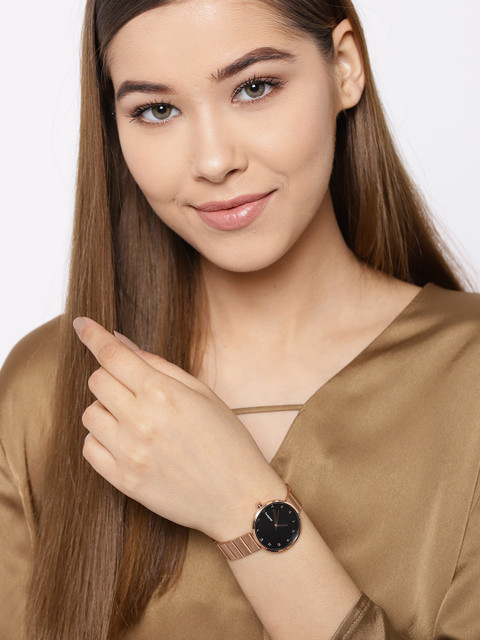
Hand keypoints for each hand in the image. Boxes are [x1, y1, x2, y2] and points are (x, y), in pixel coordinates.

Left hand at [73, 316, 280, 539]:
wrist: (238, 498)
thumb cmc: (228, 441)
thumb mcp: (202, 392)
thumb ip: (158, 365)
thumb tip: (122, 343)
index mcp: (163, 393)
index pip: (112, 355)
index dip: (93, 335)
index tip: (81, 324)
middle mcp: (140, 420)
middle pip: (97, 381)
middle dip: (111, 375)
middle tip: (134, 387)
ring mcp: (128, 453)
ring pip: (90, 413)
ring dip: (106, 408)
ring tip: (135, 418)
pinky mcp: (122, 481)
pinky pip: (89, 448)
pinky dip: (101, 439)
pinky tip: (125, 440)